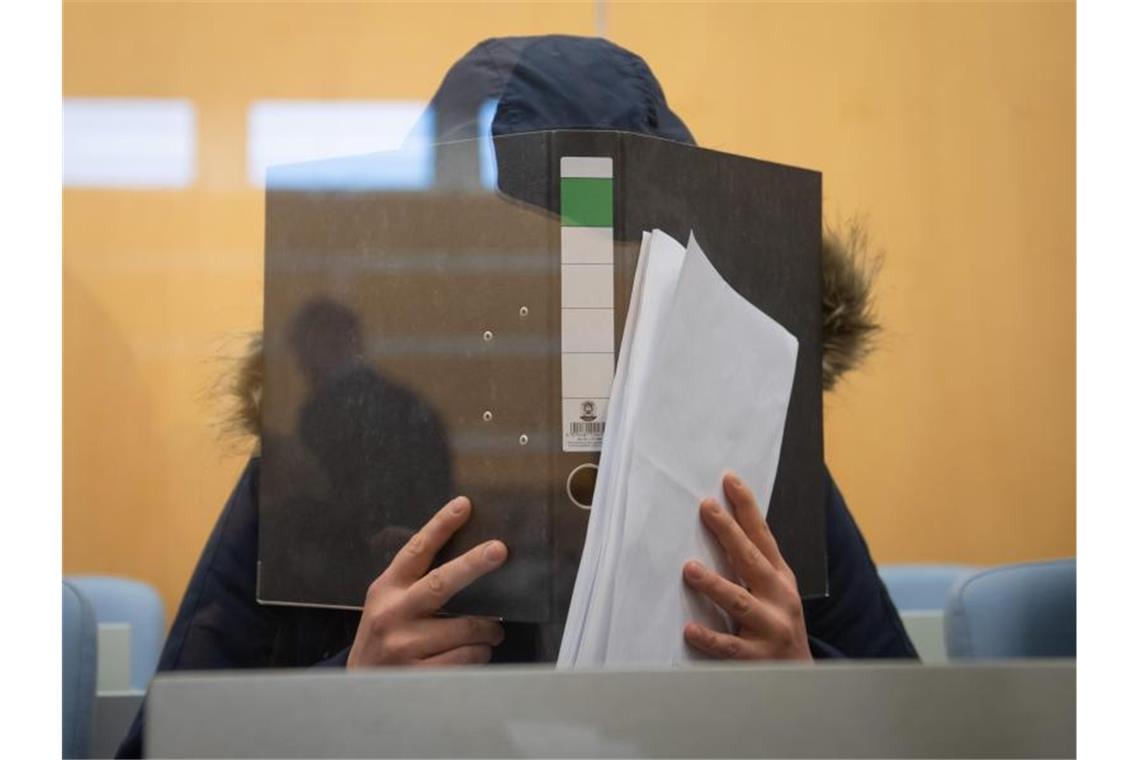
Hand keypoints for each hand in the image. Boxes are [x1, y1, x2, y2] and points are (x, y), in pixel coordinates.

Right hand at [346, 496, 507, 667]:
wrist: (360, 688)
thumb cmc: (384, 636)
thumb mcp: (386, 600)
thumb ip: (412, 576)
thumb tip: (451, 544)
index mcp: (387, 589)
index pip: (416, 551)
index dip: (440, 526)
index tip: (463, 505)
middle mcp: (393, 614)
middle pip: (440, 583)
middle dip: (473, 564)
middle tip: (499, 549)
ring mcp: (404, 646)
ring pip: (467, 629)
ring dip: (488, 630)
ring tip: (489, 632)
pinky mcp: (418, 675)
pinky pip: (467, 658)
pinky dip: (480, 653)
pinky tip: (475, 652)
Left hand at [681, 473, 810, 660]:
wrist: (802, 677)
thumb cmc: (776, 626)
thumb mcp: (773, 591)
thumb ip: (751, 565)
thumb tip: (719, 527)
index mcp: (779, 578)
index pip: (762, 536)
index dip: (747, 508)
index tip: (729, 481)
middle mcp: (779, 598)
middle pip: (751, 560)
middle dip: (729, 532)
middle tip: (707, 508)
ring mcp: (770, 628)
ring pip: (740, 602)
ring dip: (714, 584)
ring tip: (690, 569)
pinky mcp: (757, 658)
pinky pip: (730, 647)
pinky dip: (709, 637)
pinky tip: (689, 628)